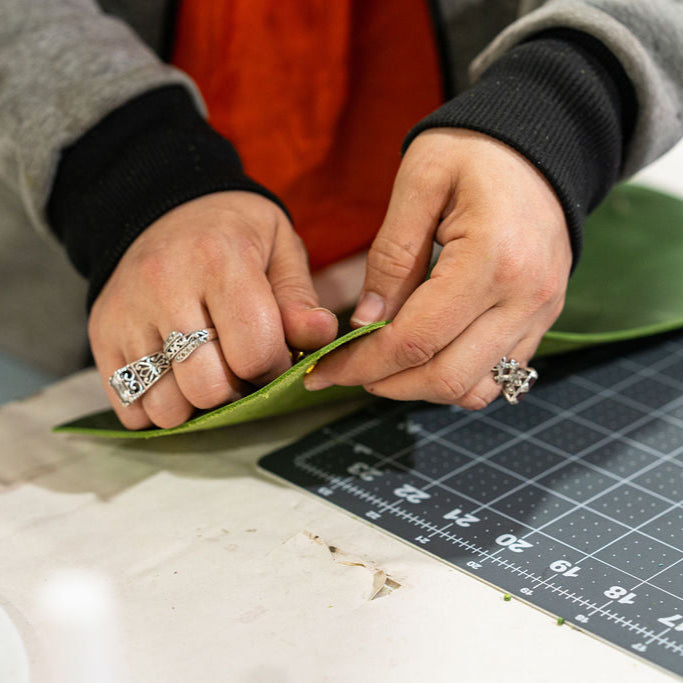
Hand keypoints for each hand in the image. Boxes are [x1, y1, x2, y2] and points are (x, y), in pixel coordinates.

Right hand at [89, 191, 337, 428]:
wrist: (161, 207)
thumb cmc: (232, 232)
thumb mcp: (280, 247)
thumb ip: (299, 298)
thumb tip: (319, 336)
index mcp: (220, 260)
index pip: (255, 352)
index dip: (275, 367)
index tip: (274, 356)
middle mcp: (165, 286)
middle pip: (208, 388)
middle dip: (235, 390)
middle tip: (239, 367)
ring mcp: (127, 314)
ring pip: (166, 406)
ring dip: (195, 404)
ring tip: (207, 371)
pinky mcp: (102, 334)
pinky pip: (131, 407)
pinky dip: (158, 407)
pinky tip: (175, 377)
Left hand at [304, 128, 571, 406]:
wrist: (545, 142)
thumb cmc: (475, 150)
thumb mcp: (419, 183)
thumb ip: (390, 257)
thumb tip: (364, 323)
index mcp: (491, 260)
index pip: (415, 340)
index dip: (363, 364)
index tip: (324, 371)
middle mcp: (524, 298)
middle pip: (445, 378)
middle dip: (387, 383)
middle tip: (347, 370)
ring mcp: (540, 313)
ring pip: (474, 389)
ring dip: (421, 388)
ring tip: (384, 365)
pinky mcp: (543, 318)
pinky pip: (498, 374)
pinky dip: (455, 379)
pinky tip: (424, 356)